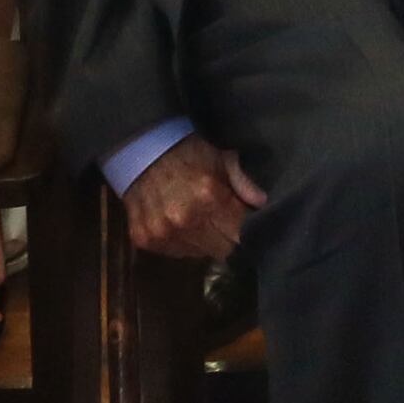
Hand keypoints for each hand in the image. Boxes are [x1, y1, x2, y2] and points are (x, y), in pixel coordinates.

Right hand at [122, 136, 265, 262]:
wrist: (140, 149)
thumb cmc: (187, 152)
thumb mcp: (221, 157)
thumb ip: (243, 180)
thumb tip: (263, 202)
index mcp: (207, 197)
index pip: (240, 233)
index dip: (245, 227)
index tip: (243, 219)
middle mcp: (183, 220)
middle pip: (222, 249)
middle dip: (226, 236)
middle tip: (221, 219)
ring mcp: (161, 232)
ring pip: (198, 254)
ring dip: (203, 241)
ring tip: (198, 217)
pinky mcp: (144, 239)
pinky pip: (174, 253)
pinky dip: (180, 242)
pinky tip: (178, 222)